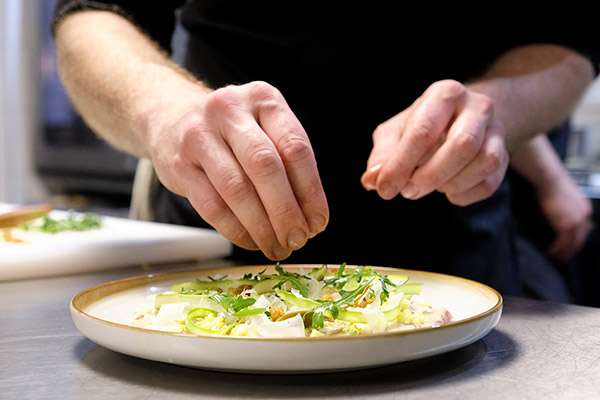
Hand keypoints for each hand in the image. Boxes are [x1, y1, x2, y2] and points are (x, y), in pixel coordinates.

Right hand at [146, 81, 328, 259]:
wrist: (170, 116)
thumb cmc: (232, 131)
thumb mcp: (264, 128)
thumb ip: (288, 163)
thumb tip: (310, 218)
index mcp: (263, 99)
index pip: (295, 148)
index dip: (311, 192)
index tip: (318, 222)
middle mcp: (230, 110)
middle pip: (265, 166)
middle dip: (286, 211)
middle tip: (298, 239)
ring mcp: (199, 135)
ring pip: (237, 189)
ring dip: (261, 227)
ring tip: (276, 246)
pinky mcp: (178, 164)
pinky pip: (212, 206)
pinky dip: (236, 230)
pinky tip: (251, 241)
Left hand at [361, 80, 508, 205]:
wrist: (458, 121)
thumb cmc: (419, 127)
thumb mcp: (394, 134)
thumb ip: (382, 156)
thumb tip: (373, 180)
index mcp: (445, 94)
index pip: (424, 131)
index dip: (401, 165)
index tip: (384, 189)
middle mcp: (477, 106)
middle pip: (463, 145)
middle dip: (430, 176)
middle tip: (408, 191)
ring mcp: (497, 130)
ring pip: (484, 163)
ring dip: (450, 184)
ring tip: (428, 186)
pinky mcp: (505, 154)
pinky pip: (490, 182)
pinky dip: (464, 194)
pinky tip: (447, 190)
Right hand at [538, 176, 591, 261]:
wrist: (550, 180)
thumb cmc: (552, 184)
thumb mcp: (565, 196)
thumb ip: (566, 206)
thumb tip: (559, 213)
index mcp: (585, 210)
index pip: (584, 230)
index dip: (576, 240)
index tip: (569, 246)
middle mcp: (584, 217)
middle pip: (580, 239)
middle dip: (572, 249)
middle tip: (564, 257)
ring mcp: (575, 222)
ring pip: (572, 243)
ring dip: (564, 252)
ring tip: (556, 257)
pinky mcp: (565, 226)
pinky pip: (562, 242)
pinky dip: (556, 249)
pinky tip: (550, 252)